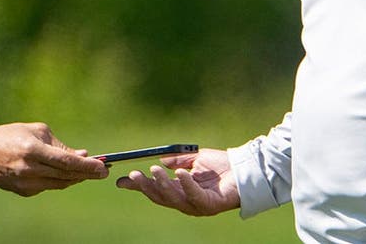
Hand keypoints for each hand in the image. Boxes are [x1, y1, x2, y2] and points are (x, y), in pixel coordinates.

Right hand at [0, 122, 107, 195]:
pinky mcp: (22, 192)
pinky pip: (47, 187)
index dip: (87, 166)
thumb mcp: (37, 132)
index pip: (66, 162)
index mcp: (33, 150)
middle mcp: (29, 169)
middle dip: (86, 174)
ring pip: (59, 184)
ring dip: (75, 179)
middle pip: (66, 176)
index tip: (102, 167)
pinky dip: (58, 181)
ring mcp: (25, 183)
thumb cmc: (11, 136)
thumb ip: (60, 145)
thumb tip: (82, 155)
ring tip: (87, 172)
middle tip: (102, 172)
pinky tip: (64, 174)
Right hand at [115, 148, 239, 215]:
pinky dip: (186, 184)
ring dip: (161, 184)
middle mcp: (185, 201)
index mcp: (180, 191)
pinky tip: (181, 173)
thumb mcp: (193, 159)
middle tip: (134, 174)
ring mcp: (196, 205)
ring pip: (172, 199)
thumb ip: (177, 161)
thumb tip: (158, 160)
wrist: (244, 169)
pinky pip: (194, 196)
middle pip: (159, 197)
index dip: (137, 186)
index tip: (121, 180)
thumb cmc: (221, 165)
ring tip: (153, 170)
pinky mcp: (209, 205)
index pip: (154, 191)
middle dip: (145, 186)